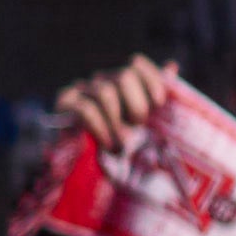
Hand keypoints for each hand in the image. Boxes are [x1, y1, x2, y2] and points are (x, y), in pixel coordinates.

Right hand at [52, 55, 177, 149]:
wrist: (90, 170)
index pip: (136, 64)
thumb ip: (155, 97)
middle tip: (138, 127)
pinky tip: (107, 143)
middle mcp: (102, 81)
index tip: (160, 103)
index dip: (152, 79)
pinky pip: (85, 108)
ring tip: (122, 144)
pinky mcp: (64, 104)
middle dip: (137, 105)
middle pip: (124, 76)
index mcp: (123, 83)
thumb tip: (172, 66)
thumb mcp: (147, 124)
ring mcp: (81, 90)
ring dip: (117, 122)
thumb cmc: (123, 147)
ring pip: (105, 92)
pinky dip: (101, 128)